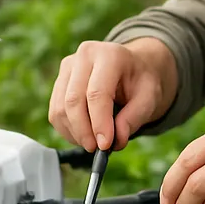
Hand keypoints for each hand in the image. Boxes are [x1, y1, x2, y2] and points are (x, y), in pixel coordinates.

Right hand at [48, 38, 176, 152]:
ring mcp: (68, 67)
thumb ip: (134, 118)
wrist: (131, 68)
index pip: (97, 93)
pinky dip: (68, 130)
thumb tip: (116, 140)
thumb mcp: (149, 98)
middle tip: (97, 149)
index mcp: (110, 54)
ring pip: (60, 108)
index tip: (105, 145)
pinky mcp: (59, 81)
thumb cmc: (140, 82)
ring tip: (94, 142)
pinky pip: (55, 112)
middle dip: (84, 131)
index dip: (99, 122)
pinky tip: (84, 135)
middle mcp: (84, 55)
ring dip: (75, 133)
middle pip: (73, 100)